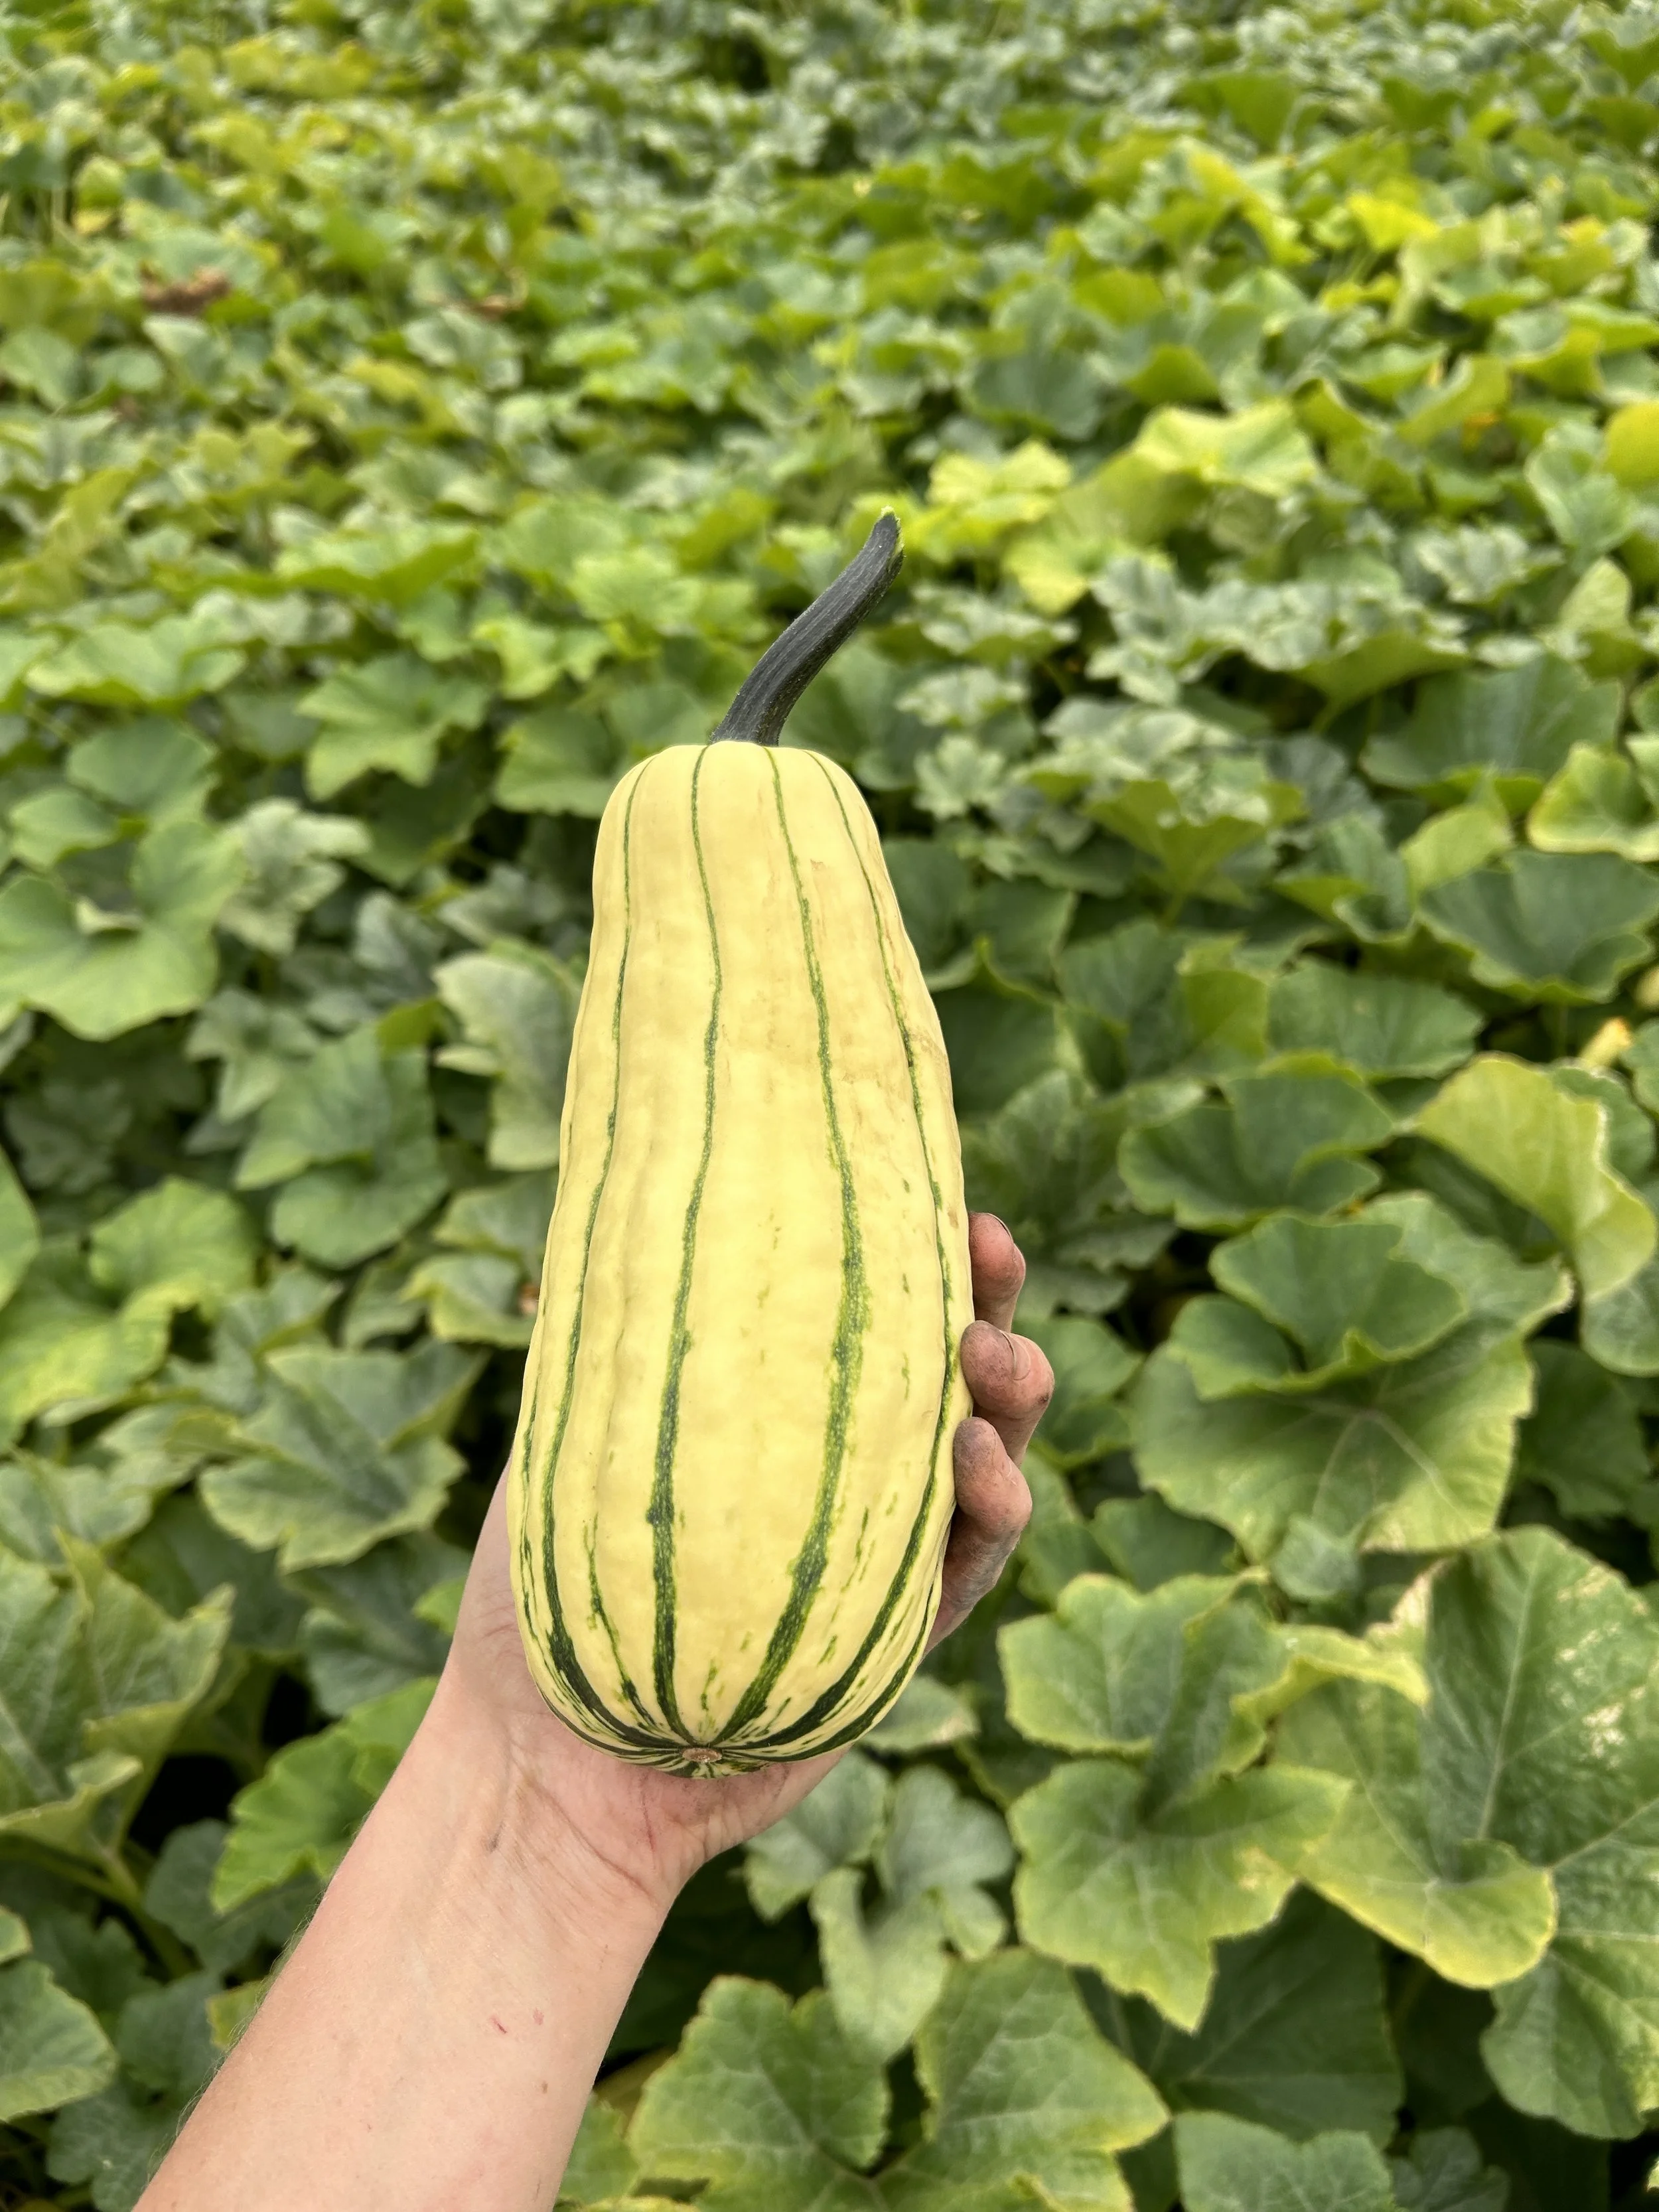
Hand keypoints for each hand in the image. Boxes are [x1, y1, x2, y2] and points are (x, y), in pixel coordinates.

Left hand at [437, 1212, 1049, 1917]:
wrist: (543, 1771)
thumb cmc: (534, 1607)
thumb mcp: (557, 1453)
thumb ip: (607, 1354)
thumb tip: (612, 1211)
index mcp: (783, 1424)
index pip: (865, 1323)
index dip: (914, 1253)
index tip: (938, 1192)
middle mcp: (843, 1484)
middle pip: (948, 1378)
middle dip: (990, 1305)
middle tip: (990, 1250)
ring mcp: (879, 1562)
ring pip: (985, 1462)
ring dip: (1009, 1401)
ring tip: (992, 1355)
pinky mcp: (898, 1639)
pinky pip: (969, 1565)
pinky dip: (990, 1509)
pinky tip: (978, 1459)